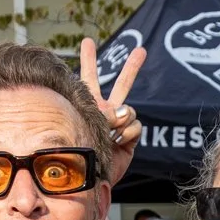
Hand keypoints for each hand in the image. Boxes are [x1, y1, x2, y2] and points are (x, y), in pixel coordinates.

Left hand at [80, 38, 145, 185]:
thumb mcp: (85, 125)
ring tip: (111, 131)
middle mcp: (107, 110)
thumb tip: (124, 112)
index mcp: (90, 104)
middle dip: (132, 67)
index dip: (88, 59)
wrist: (90, 178)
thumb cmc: (78, 152)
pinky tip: (118, 141)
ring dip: (122, 117)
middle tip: (141, 49)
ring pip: (131, 108)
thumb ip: (103, 113)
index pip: (88, 78)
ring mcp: (121, 124)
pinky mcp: (130, 138)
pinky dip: (127, 132)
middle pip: (121, 85)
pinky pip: (134, 125)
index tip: (87, 41)